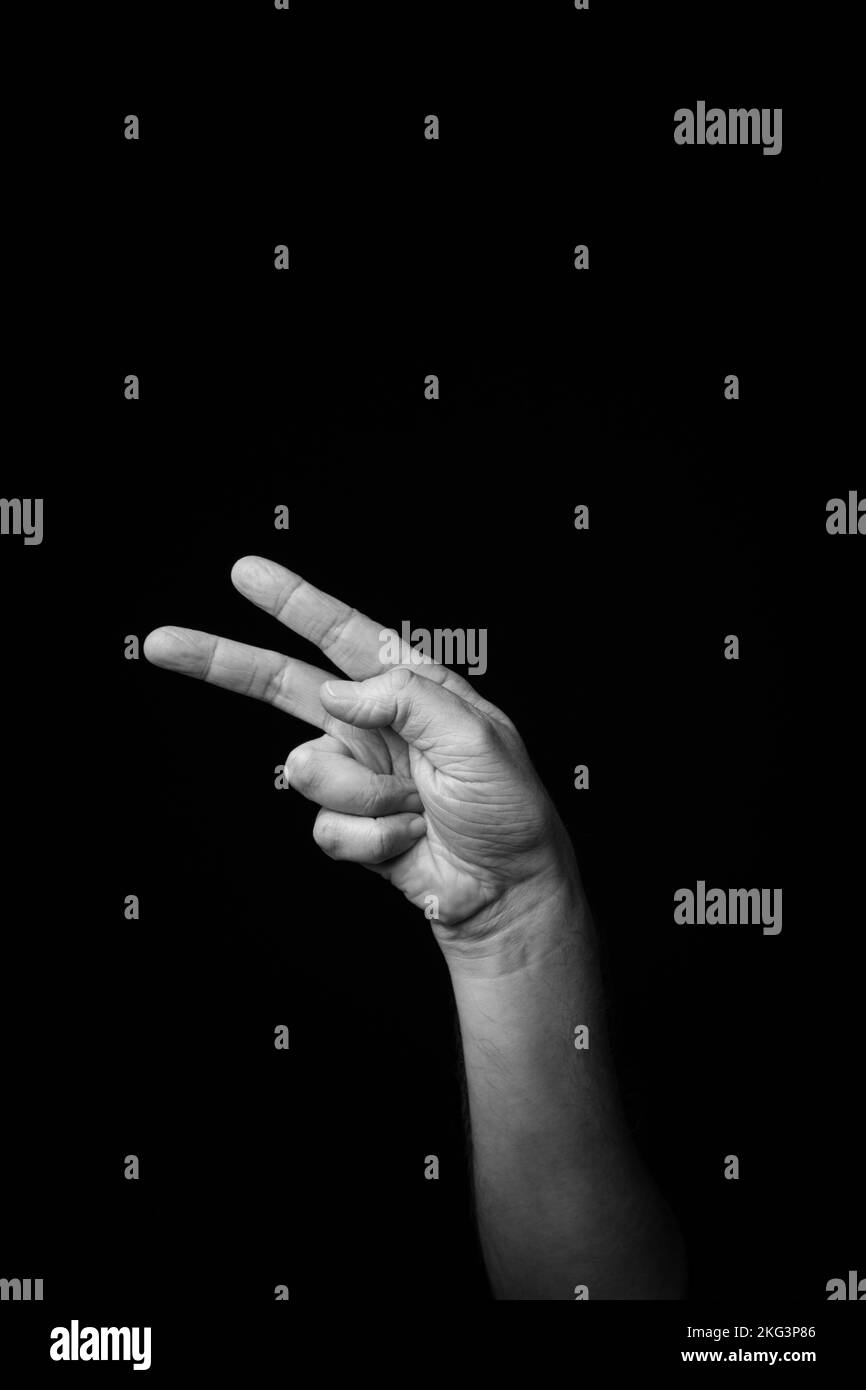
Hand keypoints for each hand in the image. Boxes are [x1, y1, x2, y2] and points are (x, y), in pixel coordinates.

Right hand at [144, 556, 576, 963]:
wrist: (507, 894)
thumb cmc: (509, 812)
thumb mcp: (476, 739)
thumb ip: (406, 699)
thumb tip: (337, 691)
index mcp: (412, 689)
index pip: (344, 636)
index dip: (292, 603)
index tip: (246, 573)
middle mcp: (376, 726)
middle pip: (283, 687)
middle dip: (224, 663)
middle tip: (163, 642)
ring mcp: (358, 775)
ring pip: (308, 771)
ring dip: (365, 795)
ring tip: (414, 808)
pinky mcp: (349, 825)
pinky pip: (323, 825)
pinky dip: (368, 839)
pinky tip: (406, 842)